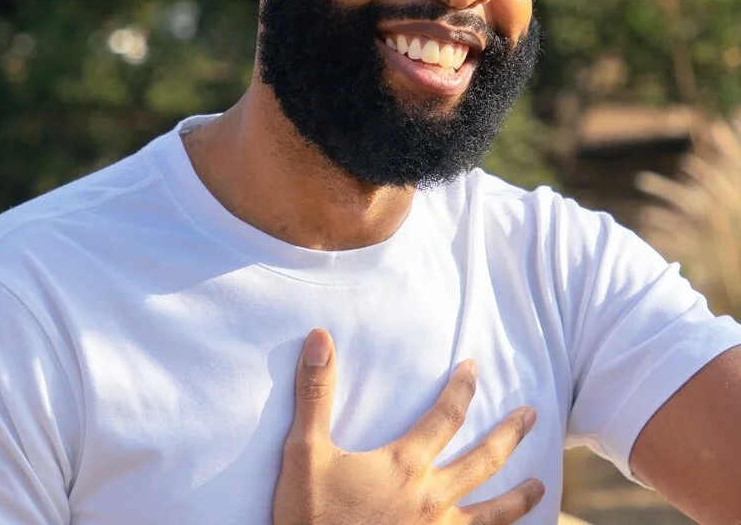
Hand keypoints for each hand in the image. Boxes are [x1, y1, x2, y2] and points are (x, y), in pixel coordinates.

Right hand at [273, 329, 542, 524]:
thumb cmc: (309, 515)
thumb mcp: (304, 451)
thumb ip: (315, 394)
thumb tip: (319, 337)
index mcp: (405, 466)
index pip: (446, 416)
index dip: (462, 388)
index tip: (474, 367)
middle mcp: (432, 500)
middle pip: (484, 460)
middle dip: (510, 434)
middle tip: (532, 415)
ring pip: (492, 515)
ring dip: (519, 497)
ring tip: (540, 485)